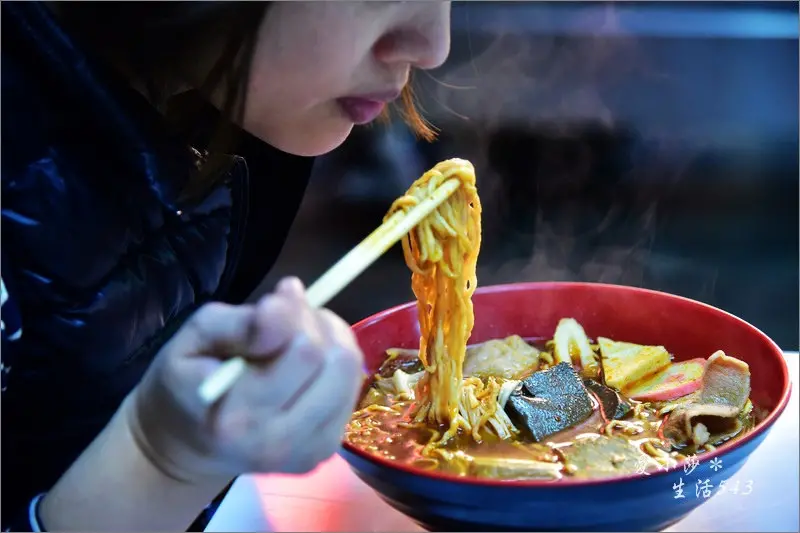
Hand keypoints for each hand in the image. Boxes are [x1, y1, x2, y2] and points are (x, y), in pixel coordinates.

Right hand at [125, 277, 364, 483]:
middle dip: (316, 325)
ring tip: (300, 337)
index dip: (294, 314)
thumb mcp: (195, 337)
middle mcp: (277, 441)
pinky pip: (351, 391)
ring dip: (332, 342)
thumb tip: (290, 299)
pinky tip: (308, 366)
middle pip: (335, 362)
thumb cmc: (187, 382)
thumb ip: (242, 322)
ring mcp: (305, 452)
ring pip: (349, 374)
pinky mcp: (323, 452)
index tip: (271, 304)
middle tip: (289, 318)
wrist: (186, 446)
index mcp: (237, 415)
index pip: (304, 351)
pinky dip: (335, 367)